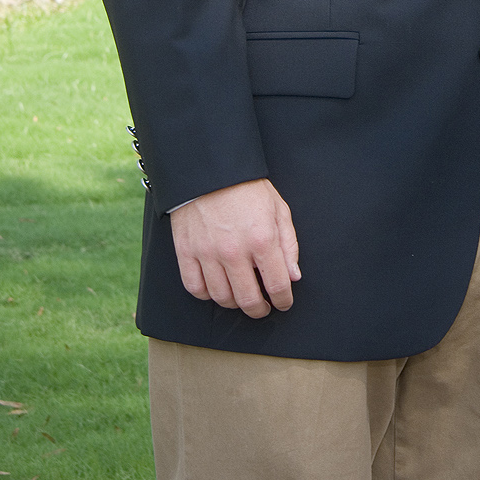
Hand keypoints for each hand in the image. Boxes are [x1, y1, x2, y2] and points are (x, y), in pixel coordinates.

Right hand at [170, 179, 300, 317]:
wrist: (210, 169)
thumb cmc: (248, 188)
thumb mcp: (278, 209)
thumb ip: (288, 245)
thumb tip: (293, 277)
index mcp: (262, 239)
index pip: (277, 285)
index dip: (283, 300)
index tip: (284, 302)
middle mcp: (235, 251)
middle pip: (248, 300)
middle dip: (260, 310)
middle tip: (263, 308)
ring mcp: (207, 253)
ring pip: (222, 298)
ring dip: (235, 303)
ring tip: (242, 297)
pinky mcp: (186, 252)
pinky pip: (195, 288)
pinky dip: (207, 295)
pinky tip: (217, 288)